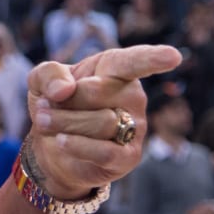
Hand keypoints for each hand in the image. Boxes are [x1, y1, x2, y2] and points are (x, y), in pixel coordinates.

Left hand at [26, 45, 181, 198]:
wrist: (52, 147)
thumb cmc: (55, 105)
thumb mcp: (41, 81)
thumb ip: (49, 74)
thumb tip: (64, 89)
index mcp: (116, 69)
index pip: (135, 61)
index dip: (153, 58)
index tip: (173, 56)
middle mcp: (132, 95)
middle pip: (96, 91)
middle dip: (63, 101)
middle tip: (43, 107)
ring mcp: (135, 127)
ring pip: (100, 122)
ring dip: (63, 123)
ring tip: (46, 122)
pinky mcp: (129, 156)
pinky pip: (105, 151)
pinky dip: (77, 146)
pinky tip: (61, 141)